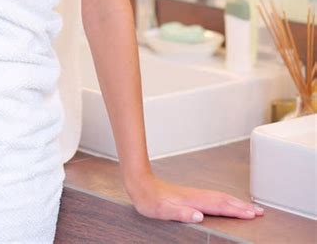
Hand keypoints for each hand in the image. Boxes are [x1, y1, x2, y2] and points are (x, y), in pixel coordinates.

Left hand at [126, 171, 263, 223]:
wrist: (140, 183)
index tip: (252, 214)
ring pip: (219, 197)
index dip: (236, 210)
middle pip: (224, 200)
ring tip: (249, 207)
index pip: (219, 206)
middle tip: (260, 211)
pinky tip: (225, 203)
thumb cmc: (149, 200)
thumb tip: (199, 216)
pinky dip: (225, 200)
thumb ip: (180, 213)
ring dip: (236, 202)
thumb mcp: (161, 211)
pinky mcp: (189, 195)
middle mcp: (195, 196)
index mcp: (192, 201)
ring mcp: (193, 194)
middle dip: (242, 206)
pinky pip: (213, 198)